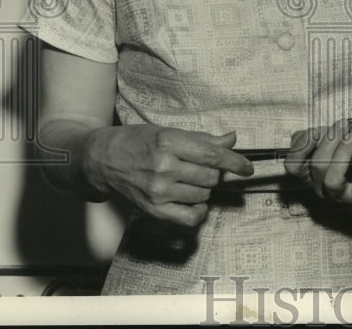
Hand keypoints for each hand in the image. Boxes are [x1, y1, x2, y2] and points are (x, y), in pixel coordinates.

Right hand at [83, 125, 252, 226]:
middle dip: (215, 173)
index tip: (248, 168)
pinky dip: (199, 212)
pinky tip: (197, 203)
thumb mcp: (169, 132)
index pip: (213, 155)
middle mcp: (164, 167)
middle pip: (210, 177)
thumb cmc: (138, 142)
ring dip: (205, 190)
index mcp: (170, 143)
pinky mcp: (153, 209)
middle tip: (204, 168)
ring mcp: (158, 191)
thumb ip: (202, 139)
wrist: (103, 160)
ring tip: (191, 180)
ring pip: (203, 195)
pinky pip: (188, 218)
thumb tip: (231, 140)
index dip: (235, 162)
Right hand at [285, 120, 351, 203]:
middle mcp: (322, 187)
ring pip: (333, 179)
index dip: (300, 148)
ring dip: (344, 152)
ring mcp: (341, 195)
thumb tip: (307, 135)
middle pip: (317, 166)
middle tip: (344, 125)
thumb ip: (314, 136)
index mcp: (310, 173)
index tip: (316, 131)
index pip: (293, 166)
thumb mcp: (331, 140)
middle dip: (331, 140)